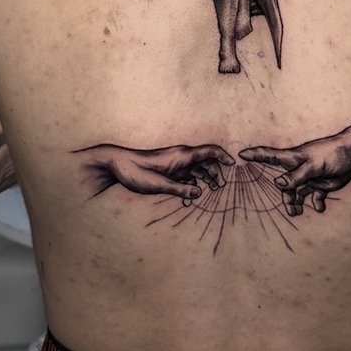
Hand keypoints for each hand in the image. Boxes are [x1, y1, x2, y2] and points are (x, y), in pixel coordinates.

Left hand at [81, 142, 234, 203]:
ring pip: (197, 170)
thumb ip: (179, 190)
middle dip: (216, 173)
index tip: (234, 164)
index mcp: (181, 155)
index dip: (223, 156)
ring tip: (211, 192)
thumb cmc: (135, 172)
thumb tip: (199, 193)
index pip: (209, 151)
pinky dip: (191, 186)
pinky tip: (188, 199)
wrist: (116, 165)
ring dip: (205, 180)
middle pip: (206, 162)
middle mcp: (181, 157)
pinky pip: (186, 177)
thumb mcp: (157, 185)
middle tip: (220, 188)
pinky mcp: (169, 171)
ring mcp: (175, 163)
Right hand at [239, 121, 350, 215]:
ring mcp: (310, 176)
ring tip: (297, 213)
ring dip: (296, 203)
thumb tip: (277, 184)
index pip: (270, 156)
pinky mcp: (322, 183)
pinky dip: (315, 203)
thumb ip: (297, 176)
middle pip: (285, 183)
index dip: (255, 155)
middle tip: (291, 210)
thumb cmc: (334, 154)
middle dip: (284, 197)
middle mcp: (299, 168)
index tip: (240, 154)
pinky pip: (314, 196)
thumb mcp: (314, 166)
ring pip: (297, 192)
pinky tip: (319, 208)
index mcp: (294, 159)